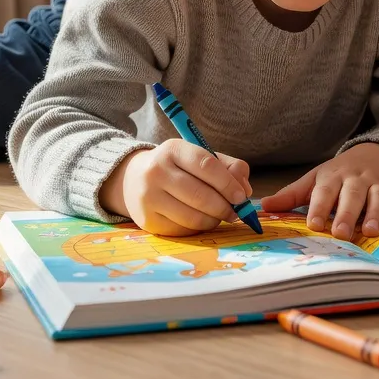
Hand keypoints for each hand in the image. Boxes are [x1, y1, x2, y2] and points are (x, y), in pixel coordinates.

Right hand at [99, 139, 251, 236]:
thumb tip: (245, 190)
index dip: (228, 183)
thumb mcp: (198, 157)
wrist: (133, 180)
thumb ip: (228, 167)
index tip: (242, 197)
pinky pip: (183, 229)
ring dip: (214, 220)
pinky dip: (198, 228)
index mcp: (173, 149)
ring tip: (219, 216)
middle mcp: (157, 171)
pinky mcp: (147, 220)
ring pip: (193, 216)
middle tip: (236, 213)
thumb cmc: (176, 168)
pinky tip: (200, 220)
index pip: (206, 165)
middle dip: (225, 207)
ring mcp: (149, 197)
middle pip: (200, 195)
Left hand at [260, 143, 378, 241]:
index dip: (319, 207)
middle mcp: (356, 179)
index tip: (313, 224)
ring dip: (375, 214)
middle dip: (347, 214)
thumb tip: (262, 207)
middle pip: (352, 196)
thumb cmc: (340, 173)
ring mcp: (378, 184)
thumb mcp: (316, 179)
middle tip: (341, 234)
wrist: (375, 153)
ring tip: (370, 231)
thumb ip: (291, 195)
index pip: (324, 192)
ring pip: (378, 198)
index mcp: (333, 177)